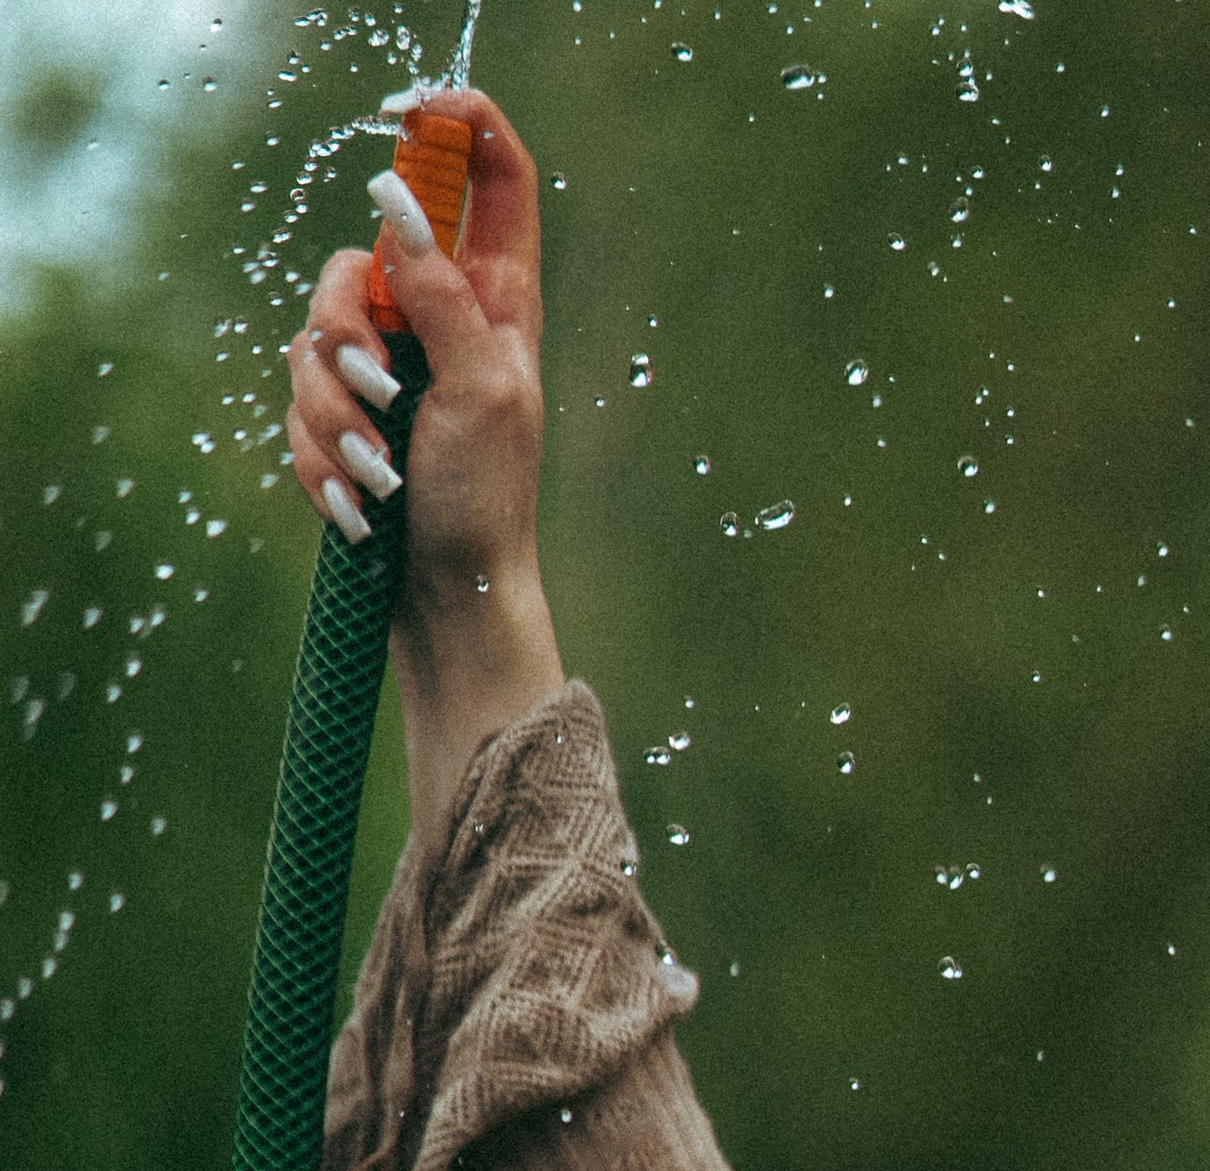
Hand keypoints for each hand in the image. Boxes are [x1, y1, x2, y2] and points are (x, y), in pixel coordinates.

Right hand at [284, 90, 564, 840]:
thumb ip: (439, 291)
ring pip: (314, 338)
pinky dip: (319, 459)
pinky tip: (357, 508)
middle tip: (382, 395)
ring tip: (372, 476)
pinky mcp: (346, 418)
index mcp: (496, 301)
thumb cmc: (485, 505)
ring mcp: (388, 369)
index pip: (492, 179)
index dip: (459, 125)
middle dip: (348, 330)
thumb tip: (398, 195)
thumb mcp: (480, 388)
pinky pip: (298, 405)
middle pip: (361, 258)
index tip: (412, 112)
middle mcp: (438, 321)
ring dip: (332, 414)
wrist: (449, 605)